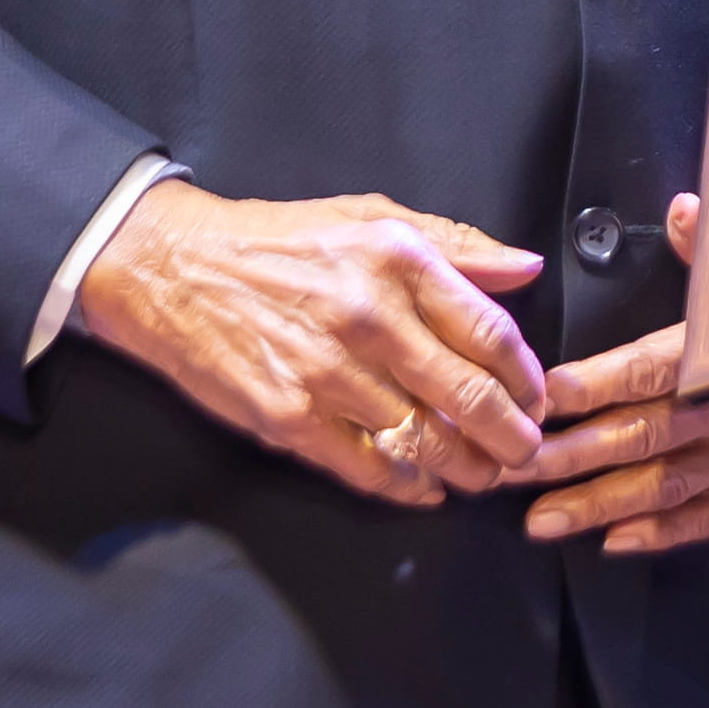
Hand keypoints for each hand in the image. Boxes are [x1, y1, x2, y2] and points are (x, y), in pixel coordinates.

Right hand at [74, 178, 549, 505]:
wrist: (171, 268)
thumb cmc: (276, 242)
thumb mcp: (369, 218)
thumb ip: (454, 246)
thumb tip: (524, 269)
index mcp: (396, 260)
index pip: (490, 333)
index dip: (526, 378)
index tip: (538, 399)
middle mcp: (368, 317)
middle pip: (469, 396)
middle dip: (512, 438)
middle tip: (527, 454)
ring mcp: (327, 373)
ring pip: (424, 441)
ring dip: (466, 468)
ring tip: (482, 475)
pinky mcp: (288, 418)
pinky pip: (367, 468)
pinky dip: (407, 487)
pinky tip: (424, 488)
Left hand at [515, 192, 708, 552]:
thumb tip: (682, 212)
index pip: (650, 370)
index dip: (591, 386)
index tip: (540, 399)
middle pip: (644, 438)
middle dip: (572, 458)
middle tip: (512, 471)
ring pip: (669, 488)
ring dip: (601, 506)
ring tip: (542, 522)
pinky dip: (666, 533)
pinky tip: (617, 543)